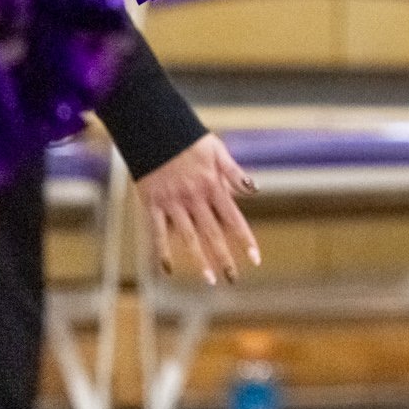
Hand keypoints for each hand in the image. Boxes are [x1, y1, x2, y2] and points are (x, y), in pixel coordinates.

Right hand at [135, 134, 259, 284]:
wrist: (154, 128)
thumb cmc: (189, 141)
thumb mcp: (218, 151)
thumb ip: (235, 173)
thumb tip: (255, 189)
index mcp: (213, 186)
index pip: (234, 219)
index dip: (245, 240)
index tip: (255, 258)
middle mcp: (195, 197)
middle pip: (213, 234)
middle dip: (225, 258)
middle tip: (233, 279)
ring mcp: (173, 202)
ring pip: (188, 237)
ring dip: (200, 260)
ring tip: (210, 279)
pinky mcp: (152, 204)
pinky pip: (157, 232)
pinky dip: (163, 251)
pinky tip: (168, 270)